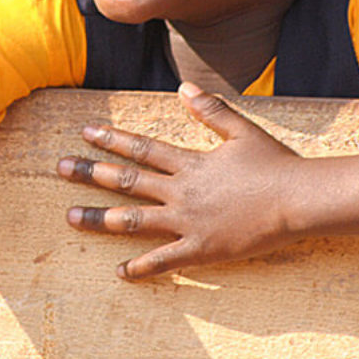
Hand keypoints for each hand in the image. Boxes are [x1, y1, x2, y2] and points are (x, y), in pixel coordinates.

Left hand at [57, 82, 304, 278]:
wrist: (299, 199)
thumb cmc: (275, 165)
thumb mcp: (242, 130)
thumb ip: (211, 110)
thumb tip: (184, 86)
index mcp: (189, 163)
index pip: (141, 148)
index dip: (110, 140)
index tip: (84, 133)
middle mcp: (181, 191)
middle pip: (126, 180)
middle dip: (90, 173)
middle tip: (60, 168)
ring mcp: (188, 222)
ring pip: (133, 220)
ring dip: (99, 219)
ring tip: (70, 216)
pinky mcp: (201, 250)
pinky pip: (163, 261)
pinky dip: (140, 267)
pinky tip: (118, 272)